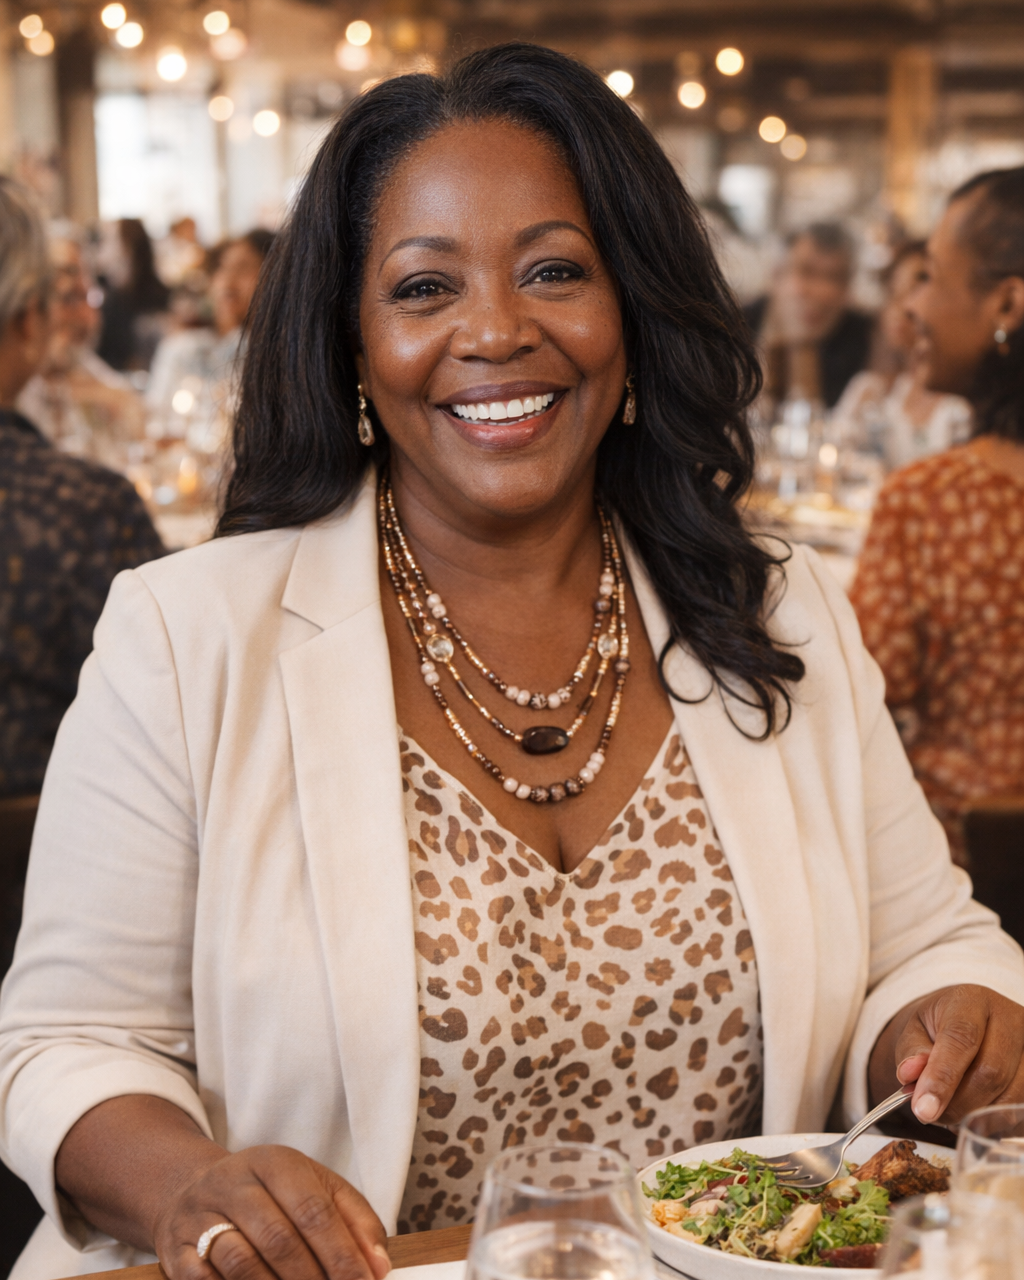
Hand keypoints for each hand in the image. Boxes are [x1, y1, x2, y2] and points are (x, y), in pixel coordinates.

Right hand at [153, 1145, 391, 1279]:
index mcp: (276, 1163)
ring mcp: (200, 1216)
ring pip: (241, 1262)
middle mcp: (235, 1183)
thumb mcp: (315, 1187)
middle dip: (312, 1279)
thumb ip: (354, 1220)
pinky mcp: (174, 1250)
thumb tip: (379, 1265)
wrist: (193, 1189)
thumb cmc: (271, 1195)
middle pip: (279, 1238)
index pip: (314, 1210)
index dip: (342, 1253)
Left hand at [871, 984, 1023, 1126]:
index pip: (961, 1038)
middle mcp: (1010, 1018)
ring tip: (951, 1113)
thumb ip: (912, 1051)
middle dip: (957, 1103)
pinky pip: (1022, 1107)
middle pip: (990, 1071)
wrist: (966, 1022)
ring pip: (1011, 1095)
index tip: (924, 1109)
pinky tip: (975, 1114)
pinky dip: (996, 1120)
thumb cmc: (938, 1026)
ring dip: (977, 1115)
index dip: (942, 1077)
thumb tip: (910, 1074)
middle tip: (932, 1115)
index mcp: (971, 1000)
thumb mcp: (915, 1030)